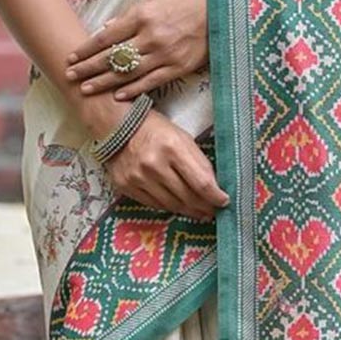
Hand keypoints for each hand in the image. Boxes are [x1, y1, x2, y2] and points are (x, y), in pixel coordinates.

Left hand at [65, 0, 207, 103]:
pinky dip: (133, 89)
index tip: (71, 57)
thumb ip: (130, 14)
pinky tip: (118, 95)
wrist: (221, 9)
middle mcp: (150, 37)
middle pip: (112, 57)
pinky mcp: (179, 68)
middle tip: (69, 76)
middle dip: (88, 68)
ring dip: (104, 82)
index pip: (107, 37)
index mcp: (142, 16)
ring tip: (86, 89)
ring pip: (128, 73)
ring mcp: (165, 55)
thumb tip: (106, 28)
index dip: (86, 49)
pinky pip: (151, 82)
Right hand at [100, 106, 229, 220]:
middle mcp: (154, 165)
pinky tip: (178, 207)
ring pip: (171, 205)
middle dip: (204, 207)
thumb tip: (214, 188)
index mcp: (173, 148)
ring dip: (188, 211)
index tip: (224, 202)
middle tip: (213, 211)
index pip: (201, 183)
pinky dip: (169, 207)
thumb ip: (198, 162)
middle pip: (187, 197)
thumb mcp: (182, 138)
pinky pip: (154, 205)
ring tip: (199, 212)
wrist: (117, 126)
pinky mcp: (126, 186)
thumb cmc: (155, 130)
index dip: (215, 197)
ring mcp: (138, 178)